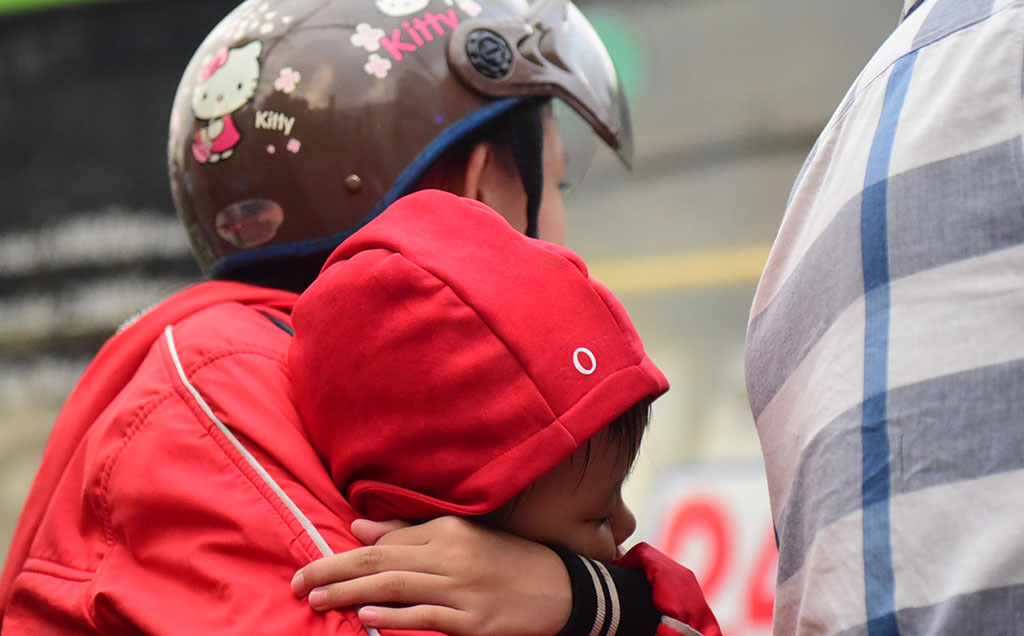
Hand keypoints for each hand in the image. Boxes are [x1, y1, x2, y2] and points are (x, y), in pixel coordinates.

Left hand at [291, 516, 571, 635]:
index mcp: (446, 531)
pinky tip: (366, 618)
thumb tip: (357, 527)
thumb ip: (408, 531)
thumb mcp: (459, 536)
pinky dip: (395, 617)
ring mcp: (463, 590)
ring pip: (397, 589)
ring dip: (353, 594)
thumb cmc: (503, 559)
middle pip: (382, 563)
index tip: (308, 568)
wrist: (558, 588)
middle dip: (335, 573)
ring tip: (319, 600)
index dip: (341, 556)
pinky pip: (427, 617)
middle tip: (299, 585)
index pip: (383, 544)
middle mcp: (452, 556)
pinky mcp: (474, 621)